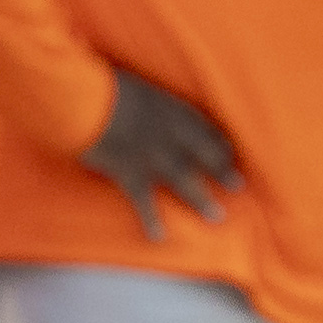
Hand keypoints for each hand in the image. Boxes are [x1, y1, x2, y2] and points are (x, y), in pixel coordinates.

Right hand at [80, 70, 239, 240]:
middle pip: (204, 154)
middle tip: (238, 185)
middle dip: (222, 169)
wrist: (84, 100)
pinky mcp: (130, 172)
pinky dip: (151, 220)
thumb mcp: (133, 85)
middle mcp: (169, 134)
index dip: (218, 141)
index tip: (228, 152)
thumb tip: (145, 102)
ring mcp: (152, 155)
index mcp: (170, 109)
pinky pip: (144, 201)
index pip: (204, 127)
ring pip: (185, 180)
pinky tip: (159, 237)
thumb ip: (145, 100)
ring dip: (202, 199)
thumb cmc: (104, 87)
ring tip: (218, 216)